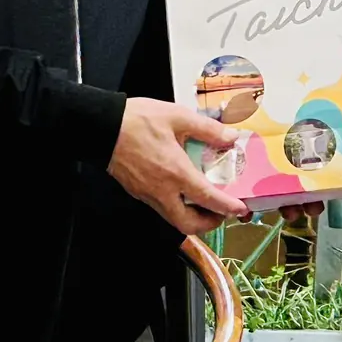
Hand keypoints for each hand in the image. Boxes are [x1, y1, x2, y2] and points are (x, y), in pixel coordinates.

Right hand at [109, 100, 248, 236]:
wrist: (102, 126)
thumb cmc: (138, 120)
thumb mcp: (178, 116)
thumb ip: (208, 129)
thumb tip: (231, 138)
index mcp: (176, 172)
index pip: (208, 198)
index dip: (227, 207)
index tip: (240, 209)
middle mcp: (162, 190)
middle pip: (188, 224)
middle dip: (208, 224)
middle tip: (220, 212)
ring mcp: (148, 194)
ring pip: (173, 219)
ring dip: (192, 218)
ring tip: (204, 204)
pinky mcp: (138, 192)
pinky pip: (162, 208)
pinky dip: (177, 207)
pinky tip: (182, 191)